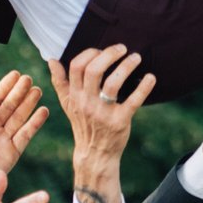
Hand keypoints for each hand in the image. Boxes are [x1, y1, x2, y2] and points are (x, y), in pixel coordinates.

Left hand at [0, 72, 49, 202]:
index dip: (5, 86)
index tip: (15, 74)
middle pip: (10, 105)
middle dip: (19, 92)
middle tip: (29, 79)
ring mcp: (4, 138)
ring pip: (19, 117)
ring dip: (29, 104)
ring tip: (37, 91)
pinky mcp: (13, 151)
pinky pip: (26, 134)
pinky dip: (35, 123)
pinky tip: (43, 111)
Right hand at [50, 45, 155, 202]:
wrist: (94, 154)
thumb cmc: (83, 124)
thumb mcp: (68, 104)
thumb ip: (60, 82)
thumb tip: (52, 60)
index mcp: (74, 96)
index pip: (77, 66)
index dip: (91, 53)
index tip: (103, 49)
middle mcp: (86, 103)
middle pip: (94, 70)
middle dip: (110, 54)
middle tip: (123, 48)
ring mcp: (103, 113)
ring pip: (113, 83)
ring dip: (126, 66)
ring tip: (136, 58)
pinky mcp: (120, 121)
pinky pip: (132, 101)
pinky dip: (143, 88)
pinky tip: (151, 78)